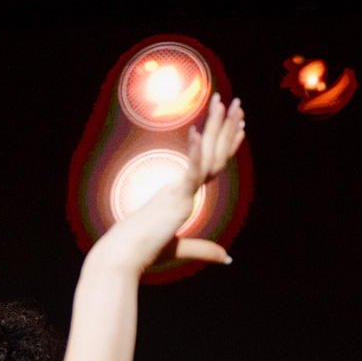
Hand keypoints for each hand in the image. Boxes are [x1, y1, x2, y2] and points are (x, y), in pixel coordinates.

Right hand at [90, 94, 247, 273]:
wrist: (122, 255)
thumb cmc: (145, 250)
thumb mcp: (181, 249)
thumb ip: (205, 250)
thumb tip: (228, 258)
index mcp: (182, 194)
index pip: (211, 165)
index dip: (226, 145)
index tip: (239, 126)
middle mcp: (182, 186)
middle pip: (211, 153)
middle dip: (224, 126)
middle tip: (235, 101)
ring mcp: (179, 190)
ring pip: (205, 155)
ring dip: (216, 128)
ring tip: (225, 103)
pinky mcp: (175, 198)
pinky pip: (190, 173)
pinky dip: (196, 154)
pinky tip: (199, 133)